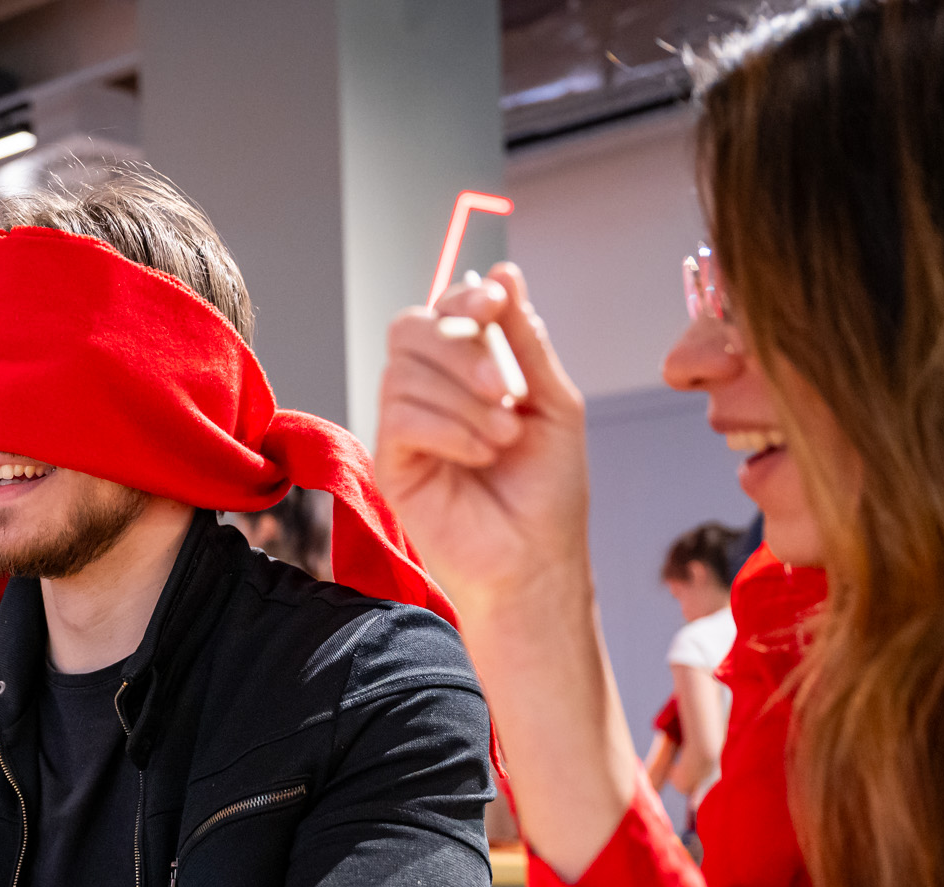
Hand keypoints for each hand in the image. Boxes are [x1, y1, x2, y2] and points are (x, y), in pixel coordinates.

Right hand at [374, 264, 589, 612]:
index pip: (443, 310)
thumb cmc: (547, 489)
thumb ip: (525, 341)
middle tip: (506, 389)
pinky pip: (400, 418)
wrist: (536, 558)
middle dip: (461, 347)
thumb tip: (503, 272)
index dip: (464, 298)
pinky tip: (481, 455)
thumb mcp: (553, 402)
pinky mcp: (390, 463)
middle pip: (411, 330)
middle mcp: (428, 391)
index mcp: (466, 371)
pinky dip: (448, 429)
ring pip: (404, 373)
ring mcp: (404, 427)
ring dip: (464, 400)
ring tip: (504, 438)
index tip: (496, 302)